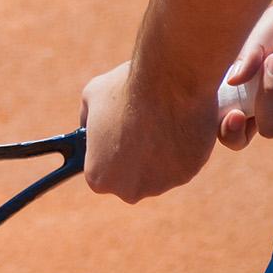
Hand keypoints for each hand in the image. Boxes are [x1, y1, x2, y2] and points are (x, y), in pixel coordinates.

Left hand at [80, 61, 218, 203]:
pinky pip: (182, 164)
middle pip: (131, 179)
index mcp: (98, 177)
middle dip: (136, 158)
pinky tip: (179, 126)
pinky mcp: (186, 176)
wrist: (169, 82)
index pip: (101, 173)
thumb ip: (87, 120)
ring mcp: (158, 185)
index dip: (109, 154)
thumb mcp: (91, 98)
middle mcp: (127, 190)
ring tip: (161, 124)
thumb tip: (88, 126)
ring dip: (160, 155)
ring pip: (159, 173)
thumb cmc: (127, 89)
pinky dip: (182, 150)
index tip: (118, 139)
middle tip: (141, 129)